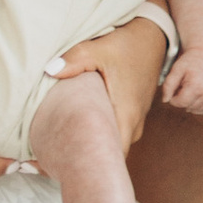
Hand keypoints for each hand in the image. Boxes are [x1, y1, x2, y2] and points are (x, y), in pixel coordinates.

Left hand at [42, 14, 167, 150]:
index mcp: (125, 115)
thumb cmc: (128, 46)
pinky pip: (116, 133)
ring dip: (94, 143)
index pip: (111, 156)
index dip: (90, 164)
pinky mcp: (133, 116)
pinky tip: (81, 126)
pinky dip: (101, 133)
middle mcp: (133, 125)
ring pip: (114, 144)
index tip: (65, 163)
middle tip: (55, 155)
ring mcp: (135, 122)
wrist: (153, 39)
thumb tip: (49, 71)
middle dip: (86, 157)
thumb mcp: (98, 49)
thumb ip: (74, 61)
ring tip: (64, 142)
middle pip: (110, 155)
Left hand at [161, 50, 202, 115]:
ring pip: (197, 110)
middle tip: (185, 85)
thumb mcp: (176, 69)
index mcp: (197, 86)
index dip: (175, 98)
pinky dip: (201, 103)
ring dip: (192, 102)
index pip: (181, 103)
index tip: (176, 88)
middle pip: (188, 107)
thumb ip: (168, 85)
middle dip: (184, 99)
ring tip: (193, 87)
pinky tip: (200, 91)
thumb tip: (165, 100)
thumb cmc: (192, 60)